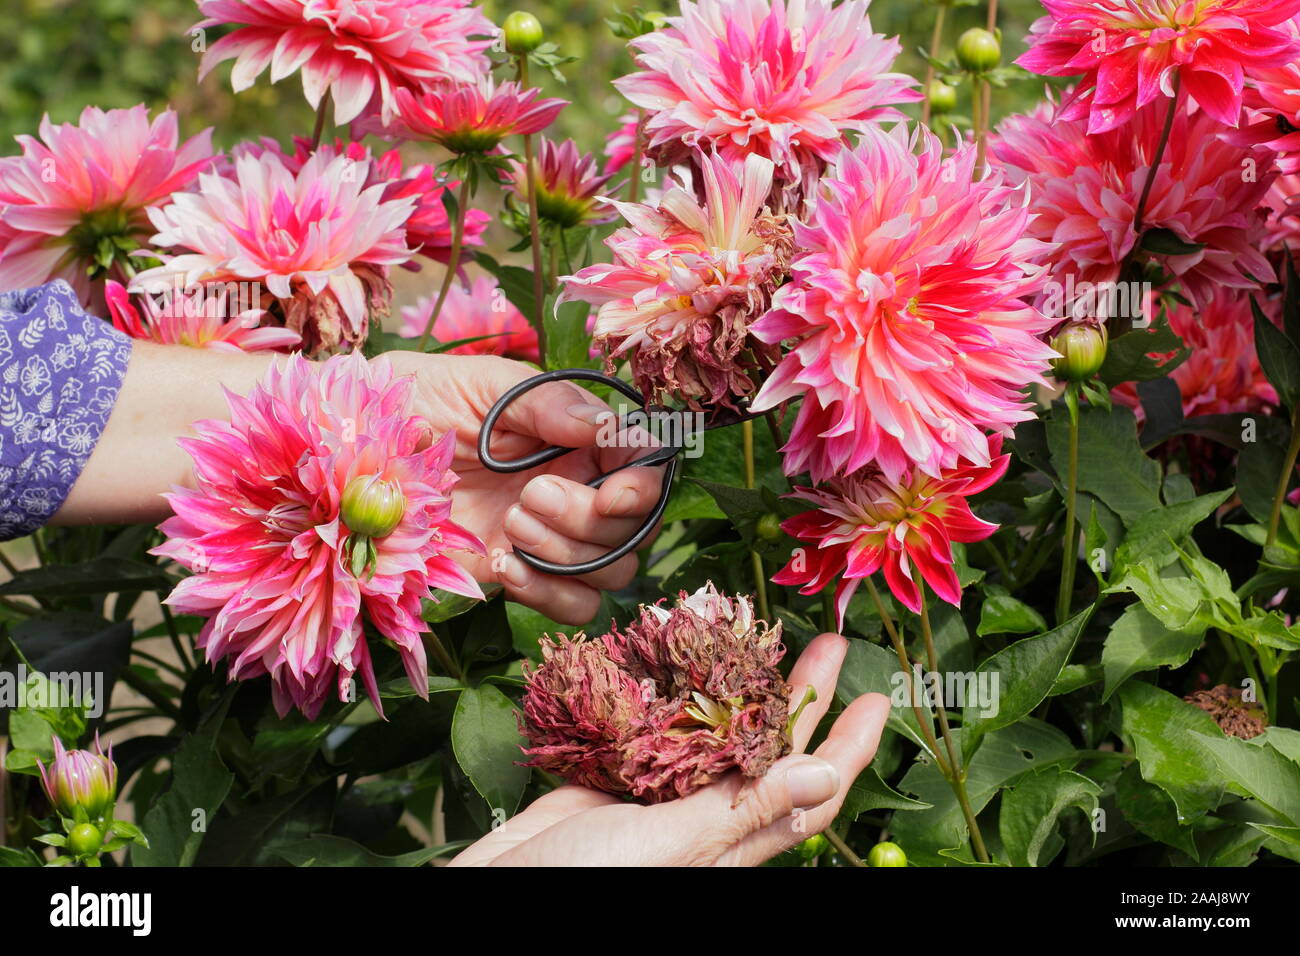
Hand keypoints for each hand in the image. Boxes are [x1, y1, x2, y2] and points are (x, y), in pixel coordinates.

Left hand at [387, 351, 665, 624]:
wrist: (362, 445)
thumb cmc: (425, 396)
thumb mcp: (487, 386)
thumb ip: (549, 404)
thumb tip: (604, 425)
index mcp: (582, 436)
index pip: (646, 465)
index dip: (644, 486)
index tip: (615, 494)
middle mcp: (580, 486)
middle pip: (635, 527)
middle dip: (589, 518)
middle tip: (530, 495)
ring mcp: (553, 535)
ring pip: (611, 569)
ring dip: (568, 555)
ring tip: (511, 524)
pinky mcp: (522, 572)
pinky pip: (573, 604)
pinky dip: (549, 593)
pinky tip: (506, 565)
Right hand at [448, 633, 889, 866]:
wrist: (493, 895)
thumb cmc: (583, 883)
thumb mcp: (672, 846)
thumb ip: (743, 809)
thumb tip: (827, 775)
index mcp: (731, 840)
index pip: (811, 791)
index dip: (849, 747)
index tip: (879, 700)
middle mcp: (704, 816)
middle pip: (771, 749)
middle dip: (804, 695)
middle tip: (830, 644)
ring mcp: (658, 795)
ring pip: (715, 733)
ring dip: (742, 687)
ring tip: (761, 639)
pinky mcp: (613, 777)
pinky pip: (655, 730)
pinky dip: (671, 695)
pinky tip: (678, 662)